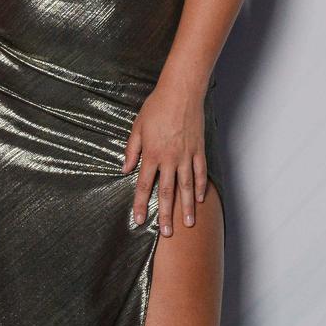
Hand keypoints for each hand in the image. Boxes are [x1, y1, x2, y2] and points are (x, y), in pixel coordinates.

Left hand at [122, 81, 207, 236]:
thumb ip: (132, 150)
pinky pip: (200, 172)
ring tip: (187, 224)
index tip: (139, 220)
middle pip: (167, 192)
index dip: (141, 204)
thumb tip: (125, 168)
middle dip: (165, 214)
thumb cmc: (156, 107)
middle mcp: (169, 159)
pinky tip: (199, 199)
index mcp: (151, 154)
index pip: (144, 185)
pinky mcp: (198, 149)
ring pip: (186, 187)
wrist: (180, 93)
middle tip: (166, 233)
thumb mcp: (137, 127)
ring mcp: (186, 155)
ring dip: (186, 207)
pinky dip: (200, 187)